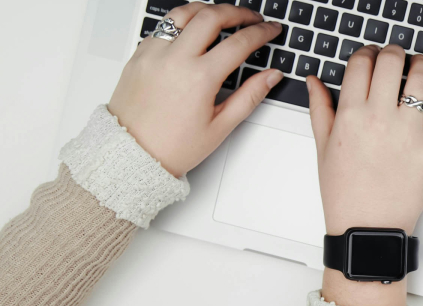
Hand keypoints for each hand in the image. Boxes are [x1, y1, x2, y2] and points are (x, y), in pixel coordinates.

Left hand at [108, 3, 283, 177]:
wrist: (131, 154)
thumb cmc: (172, 146)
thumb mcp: (221, 126)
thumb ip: (250, 95)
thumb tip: (271, 76)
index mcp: (199, 78)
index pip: (239, 42)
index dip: (261, 32)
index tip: (270, 30)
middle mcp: (174, 59)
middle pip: (212, 16)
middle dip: (238, 12)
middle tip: (251, 18)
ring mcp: (153, 53)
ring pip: (184, 13)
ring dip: (208, 9)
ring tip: (222, 15)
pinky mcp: (139, 54)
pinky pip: (163, 26)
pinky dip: (182, 23)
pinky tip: (193, 32)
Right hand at [307, 44, 422, 305]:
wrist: (368, 229)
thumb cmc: (345, 194)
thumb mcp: (323, 148)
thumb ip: (320, 108)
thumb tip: (315, 81)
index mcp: (350, 115)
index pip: (361, 64)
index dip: (366, 53)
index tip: (370, 56)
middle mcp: (380, 118)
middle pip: (391, 62)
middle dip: (393, 52)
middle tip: (395, 56)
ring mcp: (409, 132)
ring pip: (421, 79)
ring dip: (422, 64)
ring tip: (420, 65)